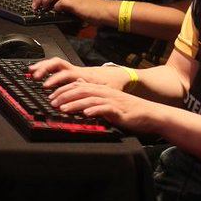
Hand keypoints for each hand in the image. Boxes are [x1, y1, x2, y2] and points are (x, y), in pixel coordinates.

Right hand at [29, 57, 129, 90]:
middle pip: (58, 64)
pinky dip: (47, 68)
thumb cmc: (113, 84)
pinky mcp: (72, 70)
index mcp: (84, 76)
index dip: (55, 79)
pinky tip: (38, 72)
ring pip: (56, 62)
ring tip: (31, 71)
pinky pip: (57, 66)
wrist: (119, 75)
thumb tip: (89, 107)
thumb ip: (97, 97)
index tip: (46, 86)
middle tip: (35, 76)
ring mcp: (74, 69)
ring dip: (43, 66)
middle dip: (45, 69)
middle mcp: (77, 70)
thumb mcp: (107, 93)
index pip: (66, 74)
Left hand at [32, 0, 110, 23]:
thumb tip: (52, 7)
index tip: (35, 2)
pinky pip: (61, 2)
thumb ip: (64, 2)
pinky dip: (56, 7)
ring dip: (45, 0)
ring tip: (44, 8)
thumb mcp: (75, 2)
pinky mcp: (76, 4)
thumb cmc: (92, 8)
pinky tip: (56, 11)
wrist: (105, 11)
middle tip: (35, 6)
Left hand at [48, 80, 163, 133]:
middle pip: (81, 90)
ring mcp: (112, 101)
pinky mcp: (119, 111)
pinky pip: (106, 109)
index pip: (78, 85)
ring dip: (75, 103)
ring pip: (90, 99)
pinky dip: (95, 111)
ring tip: (63, 108)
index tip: (51, 96)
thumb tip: (78, 85)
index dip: (63, 89)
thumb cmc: (128, 108)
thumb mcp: (108, 98)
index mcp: (101, 89)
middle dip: (64, 95)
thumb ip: (93, 93)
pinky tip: (86, 114)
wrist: (150, 114)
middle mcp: (105, 92)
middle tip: (52, 102)